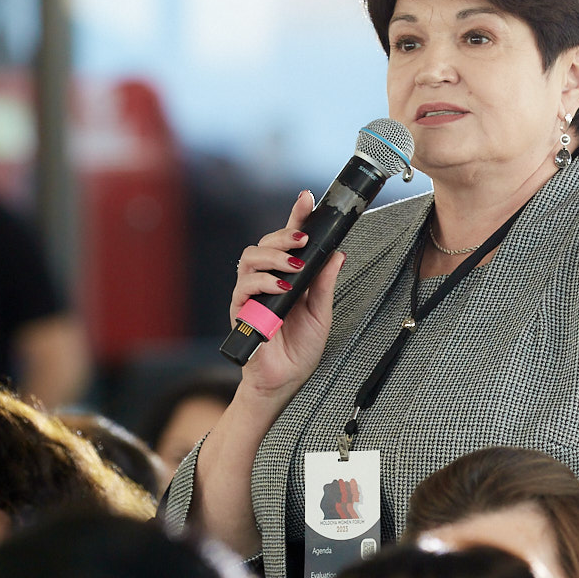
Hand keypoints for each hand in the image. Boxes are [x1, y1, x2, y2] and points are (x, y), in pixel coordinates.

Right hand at [230, 191, 345, 400]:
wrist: (285, 379)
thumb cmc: (300, 347)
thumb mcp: (322, 312)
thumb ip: (326, 283)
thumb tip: (338, 254)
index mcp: (286, 276)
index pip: (288, 241)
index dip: (295, 217)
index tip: (306, 198)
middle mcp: (265, 280)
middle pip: (264, 243)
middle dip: (283, 235)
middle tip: (303, 239)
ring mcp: (250, 294)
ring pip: (250, 258)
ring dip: (273, 257)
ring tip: (294, 267)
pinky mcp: (240, 310)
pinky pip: (244, 287)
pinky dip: (264, 283)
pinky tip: (282, 288)